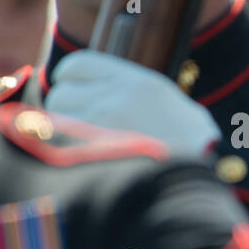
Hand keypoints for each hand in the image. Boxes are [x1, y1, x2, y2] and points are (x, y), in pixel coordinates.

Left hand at [46, 50, 221, 159]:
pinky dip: (60, 154)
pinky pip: (56, 147)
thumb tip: (97, 92)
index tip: (72, 91)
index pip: (77, 65)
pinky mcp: (86, 156)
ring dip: (60, 135)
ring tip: (82, 148)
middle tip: (77, 127)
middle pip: (61, 94)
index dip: (68, 79)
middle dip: (64, 110)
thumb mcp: (167, 103)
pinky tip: (79, 164)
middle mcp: (114, 99)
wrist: (195, 184)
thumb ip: (131, 93)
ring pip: (53, 122)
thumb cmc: (189, 147)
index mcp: (136, 82)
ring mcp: (98, 128)